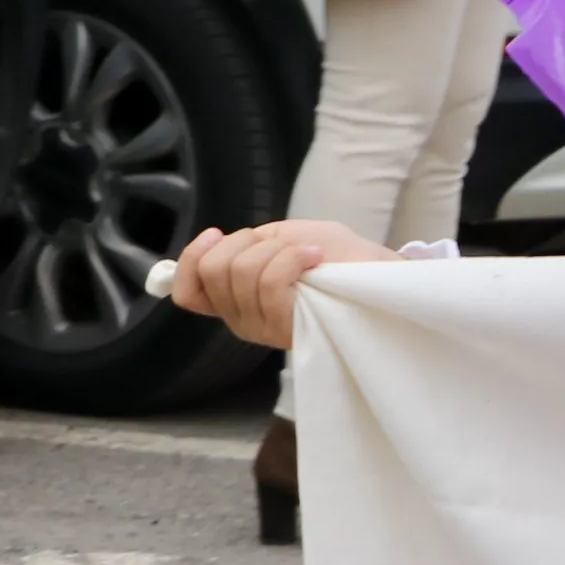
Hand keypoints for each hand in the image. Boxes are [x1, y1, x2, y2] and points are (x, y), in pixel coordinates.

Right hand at [164, 219, 399, 349]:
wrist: (377, 273)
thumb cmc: (335, 256)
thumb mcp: (281, 239)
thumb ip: (246, 244)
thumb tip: (209, 243)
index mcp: (235, 302)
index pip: (188, 292)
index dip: (191, 259)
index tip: (217, 235)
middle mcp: (242, 321)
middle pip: (214, 270)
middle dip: (247, 241)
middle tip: (281, 244)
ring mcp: (263, 328)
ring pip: (242, 272)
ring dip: (278, 249)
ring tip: (307, 254)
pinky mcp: (287, 328)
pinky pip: (270, 282)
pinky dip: (292, 258)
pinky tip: (315, 259)